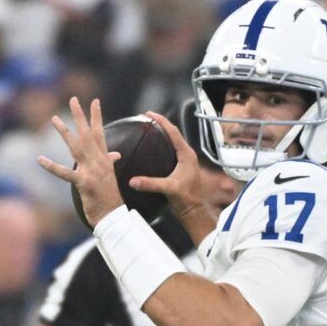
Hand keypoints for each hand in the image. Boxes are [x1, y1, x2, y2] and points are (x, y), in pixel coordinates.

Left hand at [37, 98, 123, 228]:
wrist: (113, 216)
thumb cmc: (110, 198)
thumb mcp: (110, 176)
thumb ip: (110, 162)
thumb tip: (115, 154)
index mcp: (105, 160)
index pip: (100, 134)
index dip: (97, 117)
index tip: (94, 102)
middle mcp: (99, 162)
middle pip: (88, 134)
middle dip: (80, 116)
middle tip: (73, 100)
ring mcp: (91, 172)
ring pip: (76, 147)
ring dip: (64, 133)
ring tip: (54, 119)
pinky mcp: (83, 184)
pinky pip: (65, 174)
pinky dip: (52, 167)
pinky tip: (40, 159)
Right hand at [130, 110, 208, 224]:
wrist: (193, 211)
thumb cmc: (186, 199)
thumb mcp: (168, 189)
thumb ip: (150, 184)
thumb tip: (133, 181)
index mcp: (186, 155)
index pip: (173, 132)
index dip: (161, 121)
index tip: (150, 114)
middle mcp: (187, 155)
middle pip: (174, 133)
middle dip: (161, 124)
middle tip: (148, 118)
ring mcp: (185, 161)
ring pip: (174, 141)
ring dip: (163, 133)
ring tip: (150, 129)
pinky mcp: (182, 167)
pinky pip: (172, 150)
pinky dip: (163, 145)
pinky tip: (153, 148)